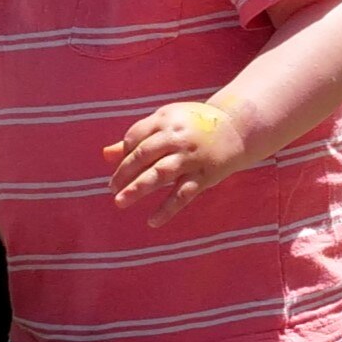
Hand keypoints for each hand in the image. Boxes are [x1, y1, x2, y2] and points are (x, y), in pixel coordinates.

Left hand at [105, 94, 254, 210]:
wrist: (237, 127)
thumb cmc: (194, 126)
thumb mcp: (167, 123)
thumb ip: (138, 138)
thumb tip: (104, 155)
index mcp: (166, 119)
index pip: (135, 137)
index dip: (124, 153)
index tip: (120, 168)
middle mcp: (177, 136)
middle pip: (144, 155)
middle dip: (124, 172)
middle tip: (112, 189)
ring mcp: (191, 156)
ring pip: (159, 174)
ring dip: (138, 189)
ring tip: (120, 202)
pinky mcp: (205, 175)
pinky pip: (183, 194)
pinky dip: (167, 209)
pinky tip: (152, 221)